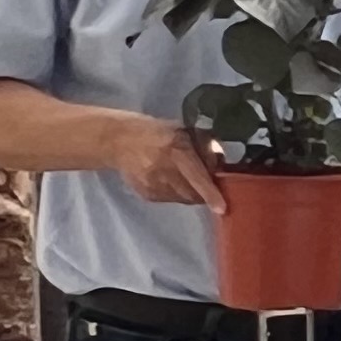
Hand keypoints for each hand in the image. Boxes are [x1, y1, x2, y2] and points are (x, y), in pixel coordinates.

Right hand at [109, 115, 225, 210]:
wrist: (119, 140)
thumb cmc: (158, 133)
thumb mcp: (186, 131)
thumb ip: (207, 147)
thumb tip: (220, 166)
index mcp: (176, 150)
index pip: (197, 177)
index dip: (210, 194)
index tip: (221, 208)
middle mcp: (163, 170)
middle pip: (192, 193)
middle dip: (205, 193)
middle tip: (207, 184)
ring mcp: (152, 184)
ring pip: (183, 199)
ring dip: (192, 194)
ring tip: (187, 180)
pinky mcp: (146, 194)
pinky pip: (170, 200)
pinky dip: (177, 194)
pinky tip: (171, 181)